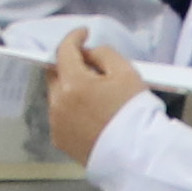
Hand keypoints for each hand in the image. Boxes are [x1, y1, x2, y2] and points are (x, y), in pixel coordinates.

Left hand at [41, 26, 150, 164]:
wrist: (136, 156)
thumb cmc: (134, 112)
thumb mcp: (126, 73)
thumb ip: (103, 54)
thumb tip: (88, 53)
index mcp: (73, 84)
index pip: (64, 51)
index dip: (74, 38)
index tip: (83, 34)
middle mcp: (57, 103)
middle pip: (55, 73)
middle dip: (69, 64)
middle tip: (90, 65)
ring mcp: (56, 123)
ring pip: (56, 95)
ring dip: (69, 87)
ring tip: (93, 93)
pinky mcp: (59, 140)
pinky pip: (60, 115)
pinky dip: (70, 108)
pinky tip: (89, 113)